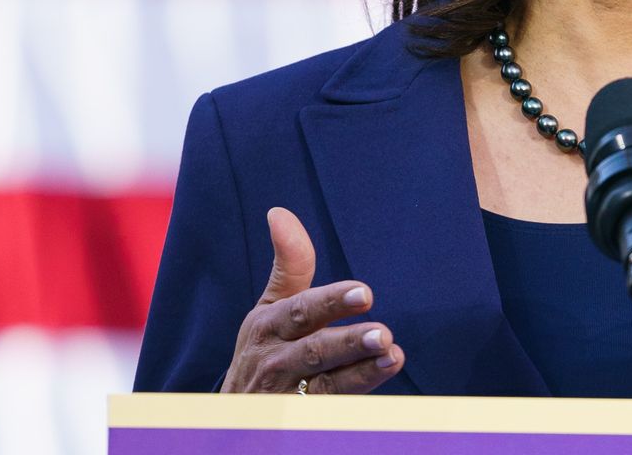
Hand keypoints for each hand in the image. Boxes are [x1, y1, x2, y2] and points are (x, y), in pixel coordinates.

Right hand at [220, 207, 405, 393]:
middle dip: (348, 343)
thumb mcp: (270, 307)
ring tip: (392, 357)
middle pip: (314, 351)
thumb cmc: (265, 346)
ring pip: (326, 384)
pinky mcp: (298, 419)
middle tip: (384, 334)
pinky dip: (354, 399)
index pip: (301, 310)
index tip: (363, 293)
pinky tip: (380, 384)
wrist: (239, 409)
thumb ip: (289, 264)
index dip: (331, 301)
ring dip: (361, 373)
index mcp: (268, 325)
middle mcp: (274, 360)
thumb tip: (280, 212)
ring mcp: (285, 395)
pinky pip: (329, 411)